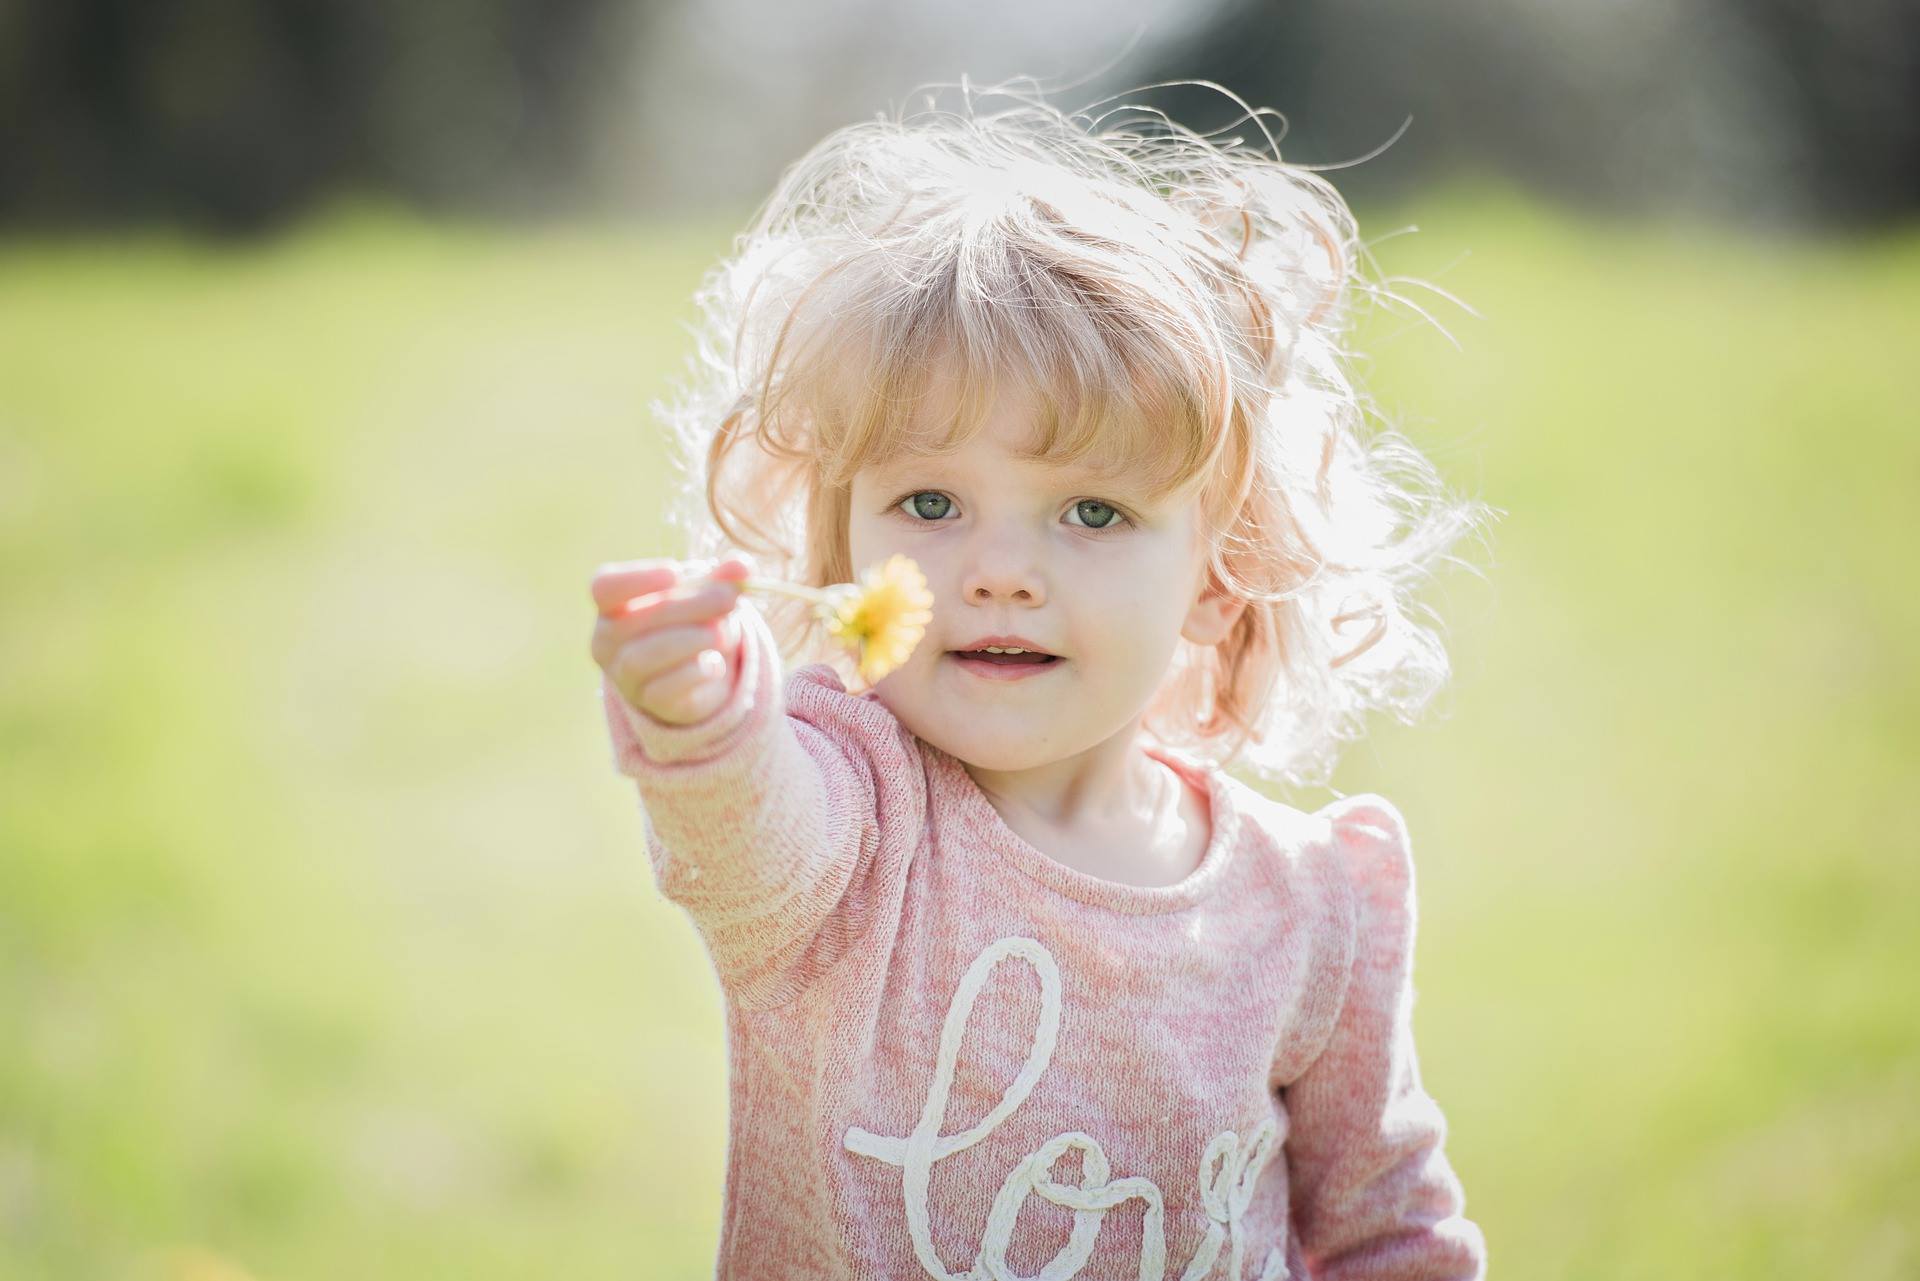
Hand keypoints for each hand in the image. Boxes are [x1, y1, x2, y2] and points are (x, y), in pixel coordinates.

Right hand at [589, 555, 752, 726]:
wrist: (700, 674)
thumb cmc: (693, 621)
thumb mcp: (708, 594)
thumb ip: (724, 579)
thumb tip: (742, 565)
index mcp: (612, 605)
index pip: (605, 587)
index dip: (637, 578)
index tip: (675, 574)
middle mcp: (608, 640)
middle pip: (635, 620)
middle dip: (688, 606)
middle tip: (728, 599)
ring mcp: (625, 675)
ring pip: (644, 657)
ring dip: (691, 640)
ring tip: (723, 634)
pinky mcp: (650, 702)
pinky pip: (665, 688)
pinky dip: (695, 672)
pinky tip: (714, 663)